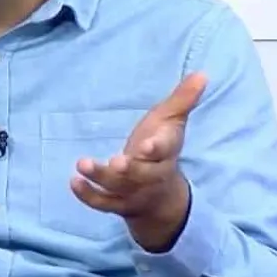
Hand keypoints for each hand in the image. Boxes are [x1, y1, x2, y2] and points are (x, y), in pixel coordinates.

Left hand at [70, 72, 207, 251]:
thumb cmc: (162, 149)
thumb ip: (183, 100)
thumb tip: (202, 73)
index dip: (157, 148)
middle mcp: (151, 175)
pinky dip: (87, 195)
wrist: (163, 197)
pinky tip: (74, 181)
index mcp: (166, 153)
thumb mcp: (171, 123)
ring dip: (100, 177)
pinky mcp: (117, 203)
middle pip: (142, 174)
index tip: (148, 145)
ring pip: (118, 188)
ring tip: (82, 164)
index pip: (165, 151)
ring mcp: (133, 191)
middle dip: (129, 169)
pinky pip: (102, 203)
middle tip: (116, 162)